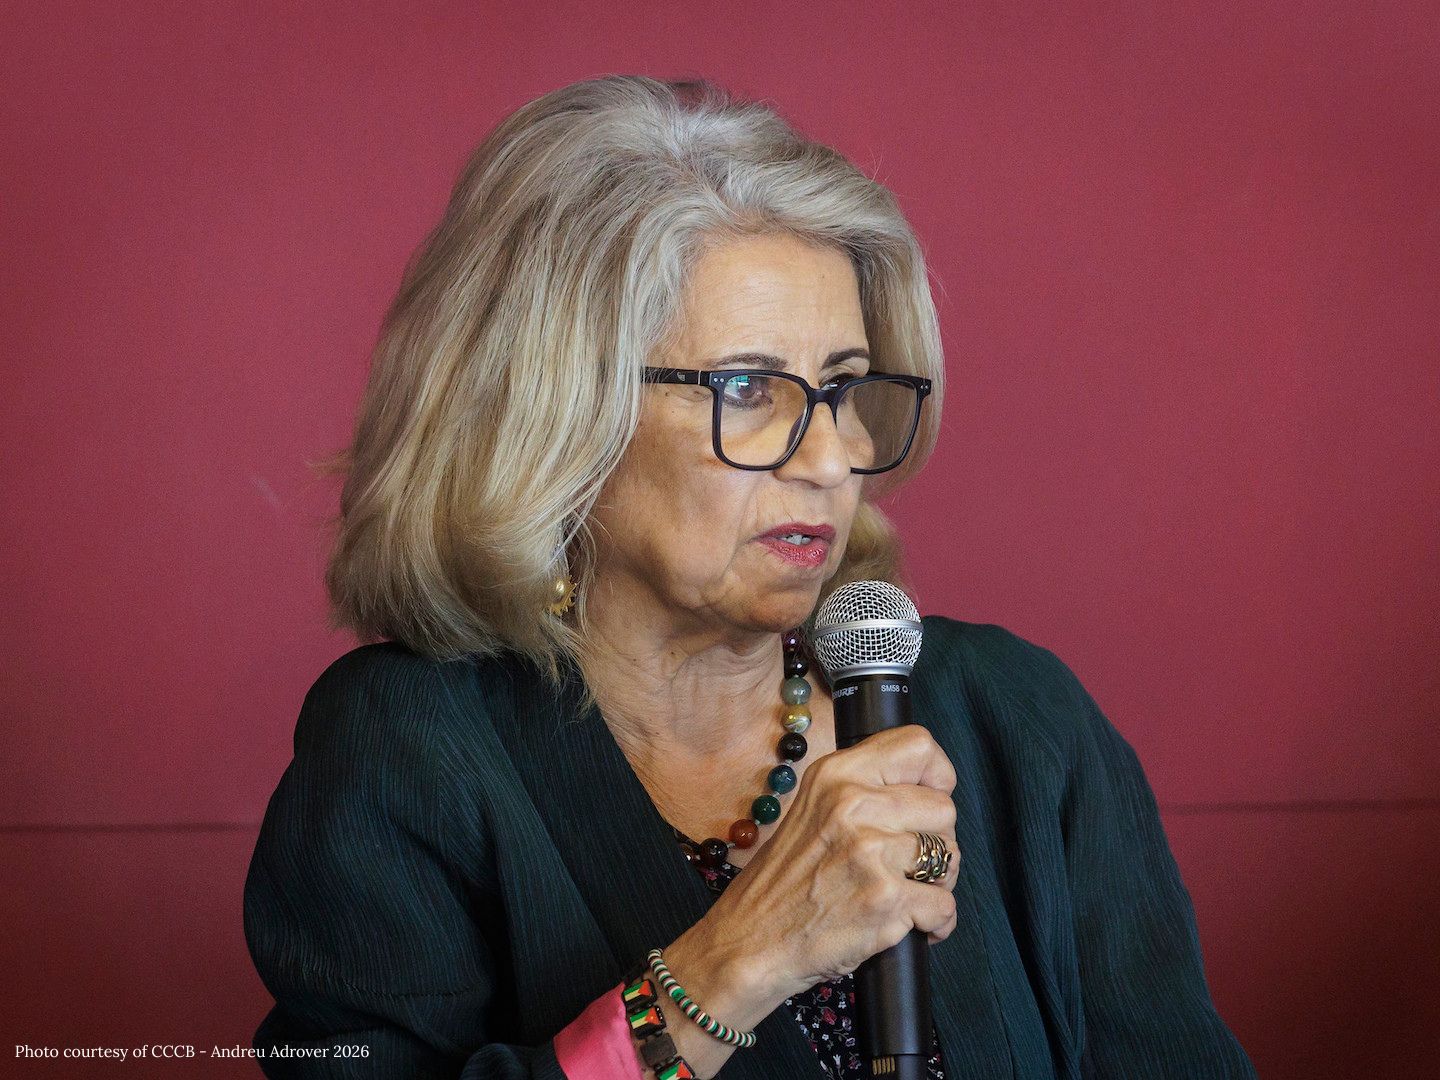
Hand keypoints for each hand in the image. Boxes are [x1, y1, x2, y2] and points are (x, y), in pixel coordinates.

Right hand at [680, 724, 960, 1007]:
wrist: (748, 941)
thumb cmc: (782, 883)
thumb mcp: (812, 809)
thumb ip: (863, 791)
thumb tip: (927, 789)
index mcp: (835, 775)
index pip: (919, 746)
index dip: (937, 776)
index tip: (929, 800)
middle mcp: (852, 805)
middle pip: (943, 808)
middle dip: (936, 840)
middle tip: (907, 864)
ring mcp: (869, 852)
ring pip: (949, 856)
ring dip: (935, 882)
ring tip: (903, 894)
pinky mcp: (884, 900)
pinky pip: (944, 906)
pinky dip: (934, 923)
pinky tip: (909, 925)